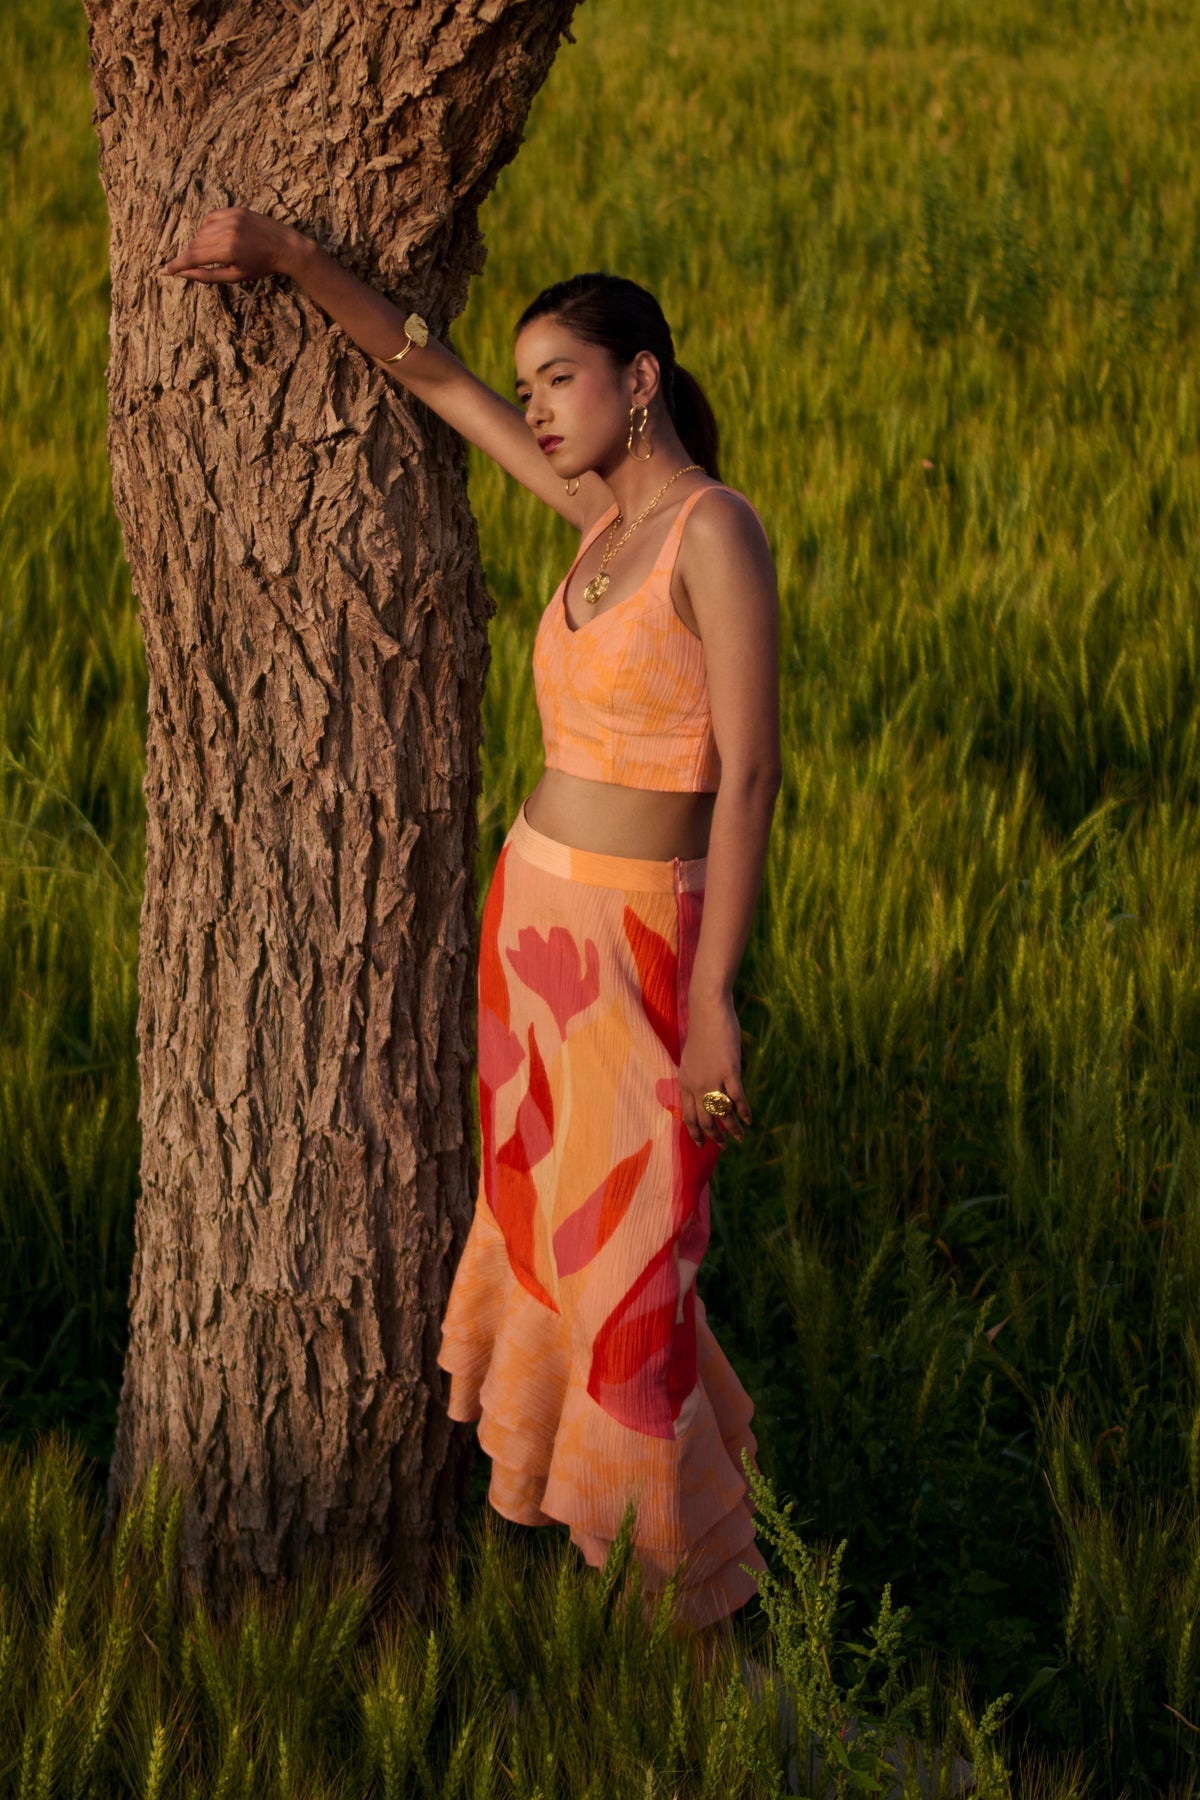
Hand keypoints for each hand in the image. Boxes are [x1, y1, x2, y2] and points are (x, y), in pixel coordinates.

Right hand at [161, 206, 307, 284]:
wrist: (286, 246)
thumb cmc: (261, 266)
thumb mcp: (235, 276)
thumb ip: (207, 275)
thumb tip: (184, 273)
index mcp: (228, 250)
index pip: (193, 257)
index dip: (177, 265)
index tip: (164, 270)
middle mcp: (227, 231)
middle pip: (195, 244)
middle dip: (190, 256)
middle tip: (191, 265)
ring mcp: (231, 217)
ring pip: (201, 231)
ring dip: (200, 243)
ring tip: (212, 253)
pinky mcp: (235, 209)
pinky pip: (211, 218)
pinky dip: (208, 229)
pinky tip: (217, 238)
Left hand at [678, 991, 751, 1149]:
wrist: (708, 1011)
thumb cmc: (703, 1033)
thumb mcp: (692, 1059)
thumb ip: (696, 1077)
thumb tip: (703, 1092)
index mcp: (685, 1081)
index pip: (687, 1114)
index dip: (695, 1132)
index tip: (701, 1144)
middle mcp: (696, 1084)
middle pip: (704, 1119)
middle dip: (714, 1136)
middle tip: (723, 1145)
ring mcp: (712, 1078)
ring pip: (721, 1112)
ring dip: (732, 1128)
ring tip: (740, 1137)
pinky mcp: (729, 1071)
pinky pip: (737, 1098)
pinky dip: (743, 1111)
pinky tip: (749, 1119)